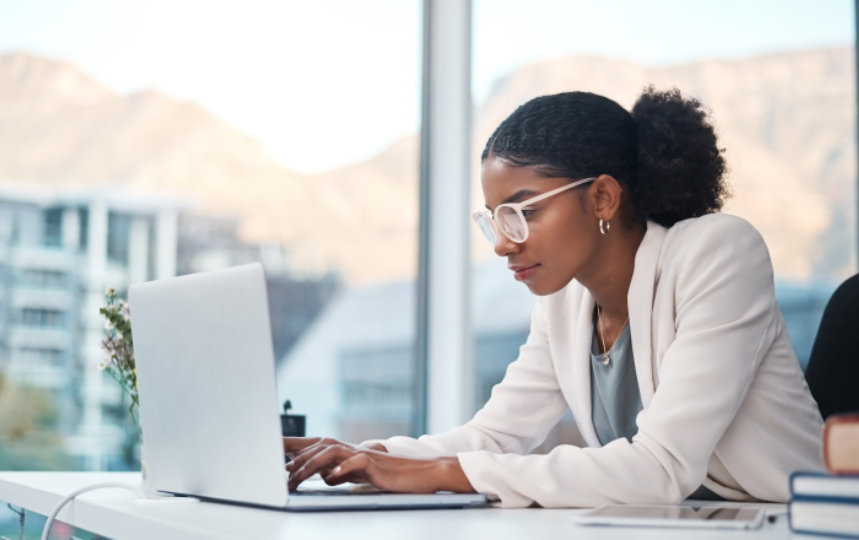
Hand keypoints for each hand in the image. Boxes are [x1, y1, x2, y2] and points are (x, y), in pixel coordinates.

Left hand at [283, 437, 473, 493]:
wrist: (421, 474)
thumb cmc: (391, 476)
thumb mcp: (360, 475)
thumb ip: (342, 472)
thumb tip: (323, 474)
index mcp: (347, 451)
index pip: (315, 445)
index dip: (294, 445)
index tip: (272, 450)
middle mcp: (352, 449)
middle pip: (318, 446)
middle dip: (295, 458)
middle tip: (278, 473)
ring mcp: (363, 455)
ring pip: (330, 453)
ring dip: (310, 466)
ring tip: (295, 479)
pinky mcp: (374, 464)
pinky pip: (355, 463)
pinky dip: (341, 469)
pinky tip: (331, 477)